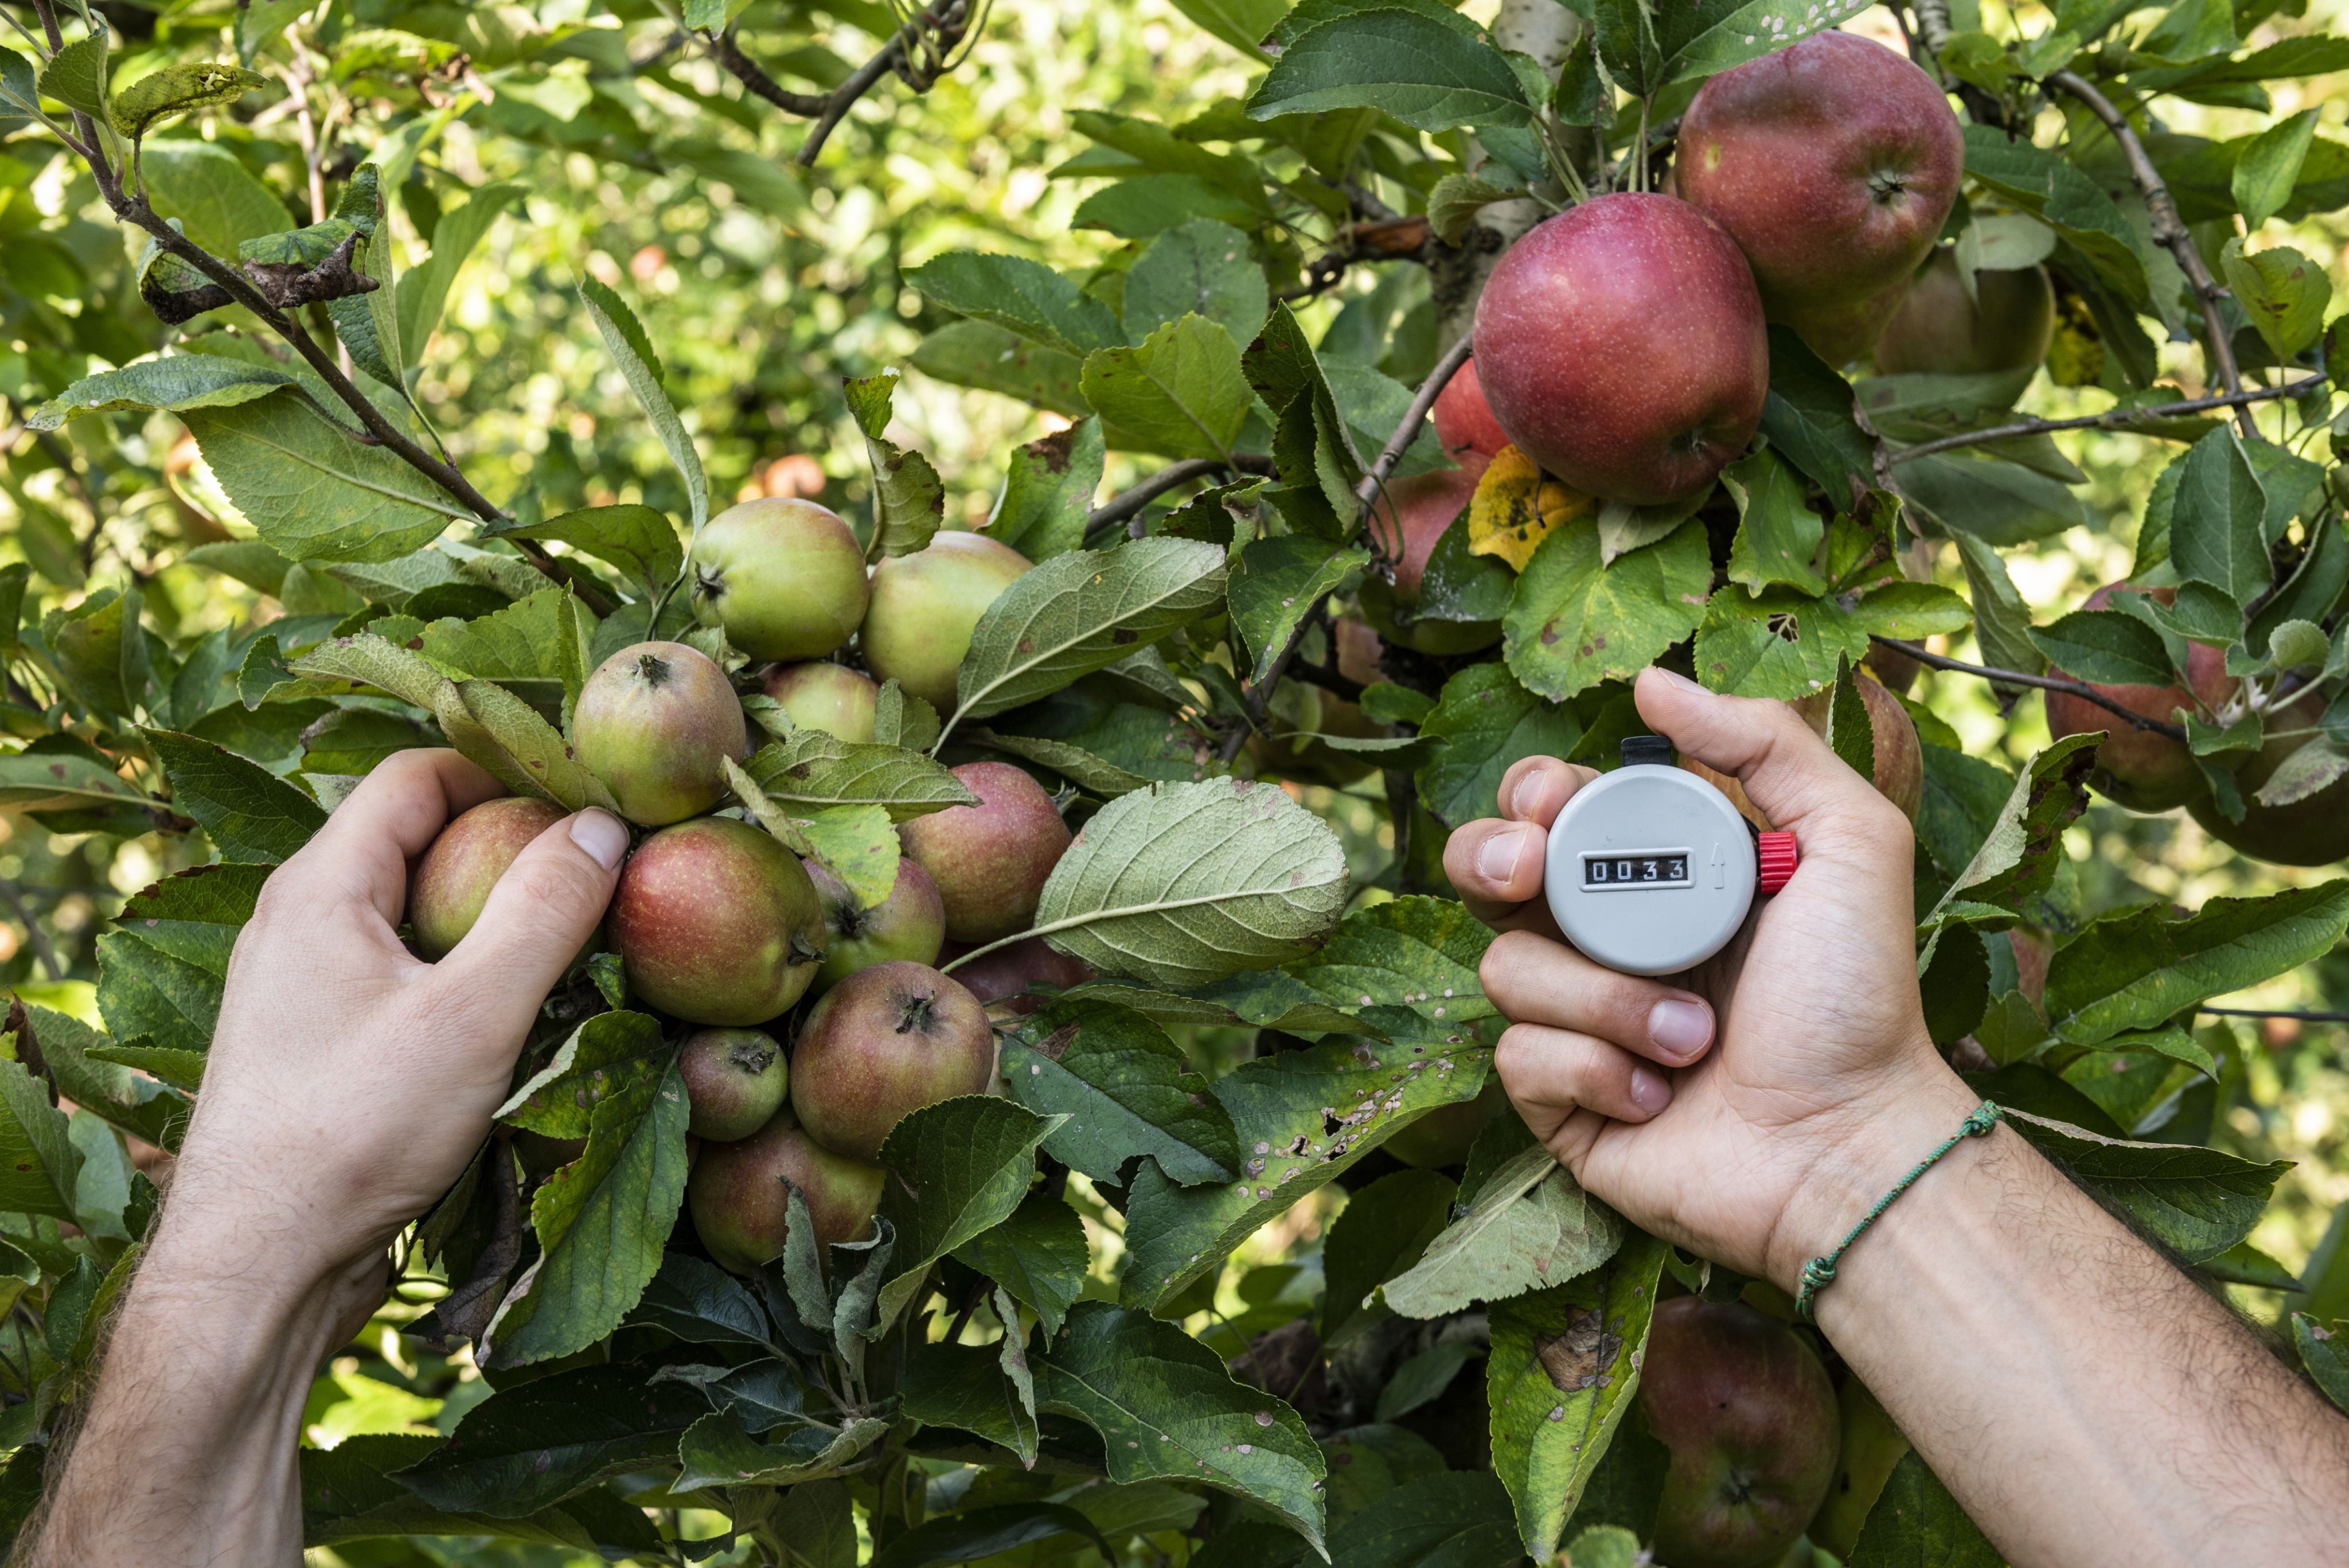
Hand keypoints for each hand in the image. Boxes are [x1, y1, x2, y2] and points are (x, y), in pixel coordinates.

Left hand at [160, 750, 627, 1322]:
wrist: (257, 1266)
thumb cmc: (353, 1133)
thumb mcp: (472, 1015)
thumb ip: (543, 913)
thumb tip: (603, 825)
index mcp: (319, 887)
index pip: (417, 773)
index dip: (505, 768)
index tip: (588, 793)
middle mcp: (298, 920)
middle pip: (418, 838)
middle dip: (510, 843)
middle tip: (598, 867)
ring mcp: (302, 983)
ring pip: (412, 910)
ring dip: (490, 914)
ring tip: (573, 940)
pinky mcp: (318, 1041)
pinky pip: (401, 971)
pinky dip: (462, 970)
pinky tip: (513, 1014)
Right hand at [1443, 667, 1975, 1288]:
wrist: (1850, 1143)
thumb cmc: (1855, 998)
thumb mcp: (1847, 839)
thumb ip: (1763, 743)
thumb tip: (1651, 682)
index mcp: (1658, 874)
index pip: (1550, 810)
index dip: (1531, 796)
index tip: (1556, 805)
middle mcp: (1606, 941)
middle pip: (1483, 874)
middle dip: (1490, 858)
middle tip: (1531, 875)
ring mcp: (1577, 1025)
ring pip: (1506, 969)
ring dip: (1601, 998)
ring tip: (1692, 1034)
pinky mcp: (1561, 1104)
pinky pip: (1517, 1058)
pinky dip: (1593, 1069)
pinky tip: (1661, 1092)